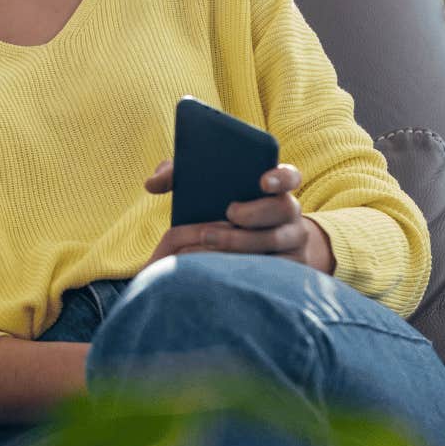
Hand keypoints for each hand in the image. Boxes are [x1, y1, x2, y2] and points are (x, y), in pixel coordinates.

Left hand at [142, 160, 334, 272]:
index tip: (262, 180)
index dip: (281, 176)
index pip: (289, 176)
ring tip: (209, 238)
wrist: (251, 247)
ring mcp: (292, 241)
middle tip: (230, 211)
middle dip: (257, 211)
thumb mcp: (206, 191)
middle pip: (286, 208)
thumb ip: (179, 176)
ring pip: (278, 241)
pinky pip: (276, 269)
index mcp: (274, 188)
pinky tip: (223, 265)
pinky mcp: (288, 268)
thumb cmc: (223, 211)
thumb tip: (152, 183)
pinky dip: (250, 267)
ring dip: (245, 240)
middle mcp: (290, 213)